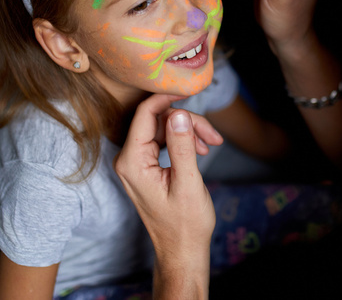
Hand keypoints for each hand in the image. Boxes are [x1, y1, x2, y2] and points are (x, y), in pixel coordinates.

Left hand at [115, 94, 220, 269]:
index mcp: (132, 162)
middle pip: (158, 120)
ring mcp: (136, 163)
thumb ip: (182, 146)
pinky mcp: (146, 166)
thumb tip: (178, 114)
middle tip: (213, 137)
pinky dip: (184, 142)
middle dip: (187, 122)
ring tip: (212, 146)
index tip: (189, 92)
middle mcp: (128, 159)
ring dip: (189, 132)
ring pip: (164, 129)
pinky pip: (164, 141)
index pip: (145, 115)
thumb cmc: (185, 224)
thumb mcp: (188, 183)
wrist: (182, 249)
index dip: (166, 99)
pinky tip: (202, 150)